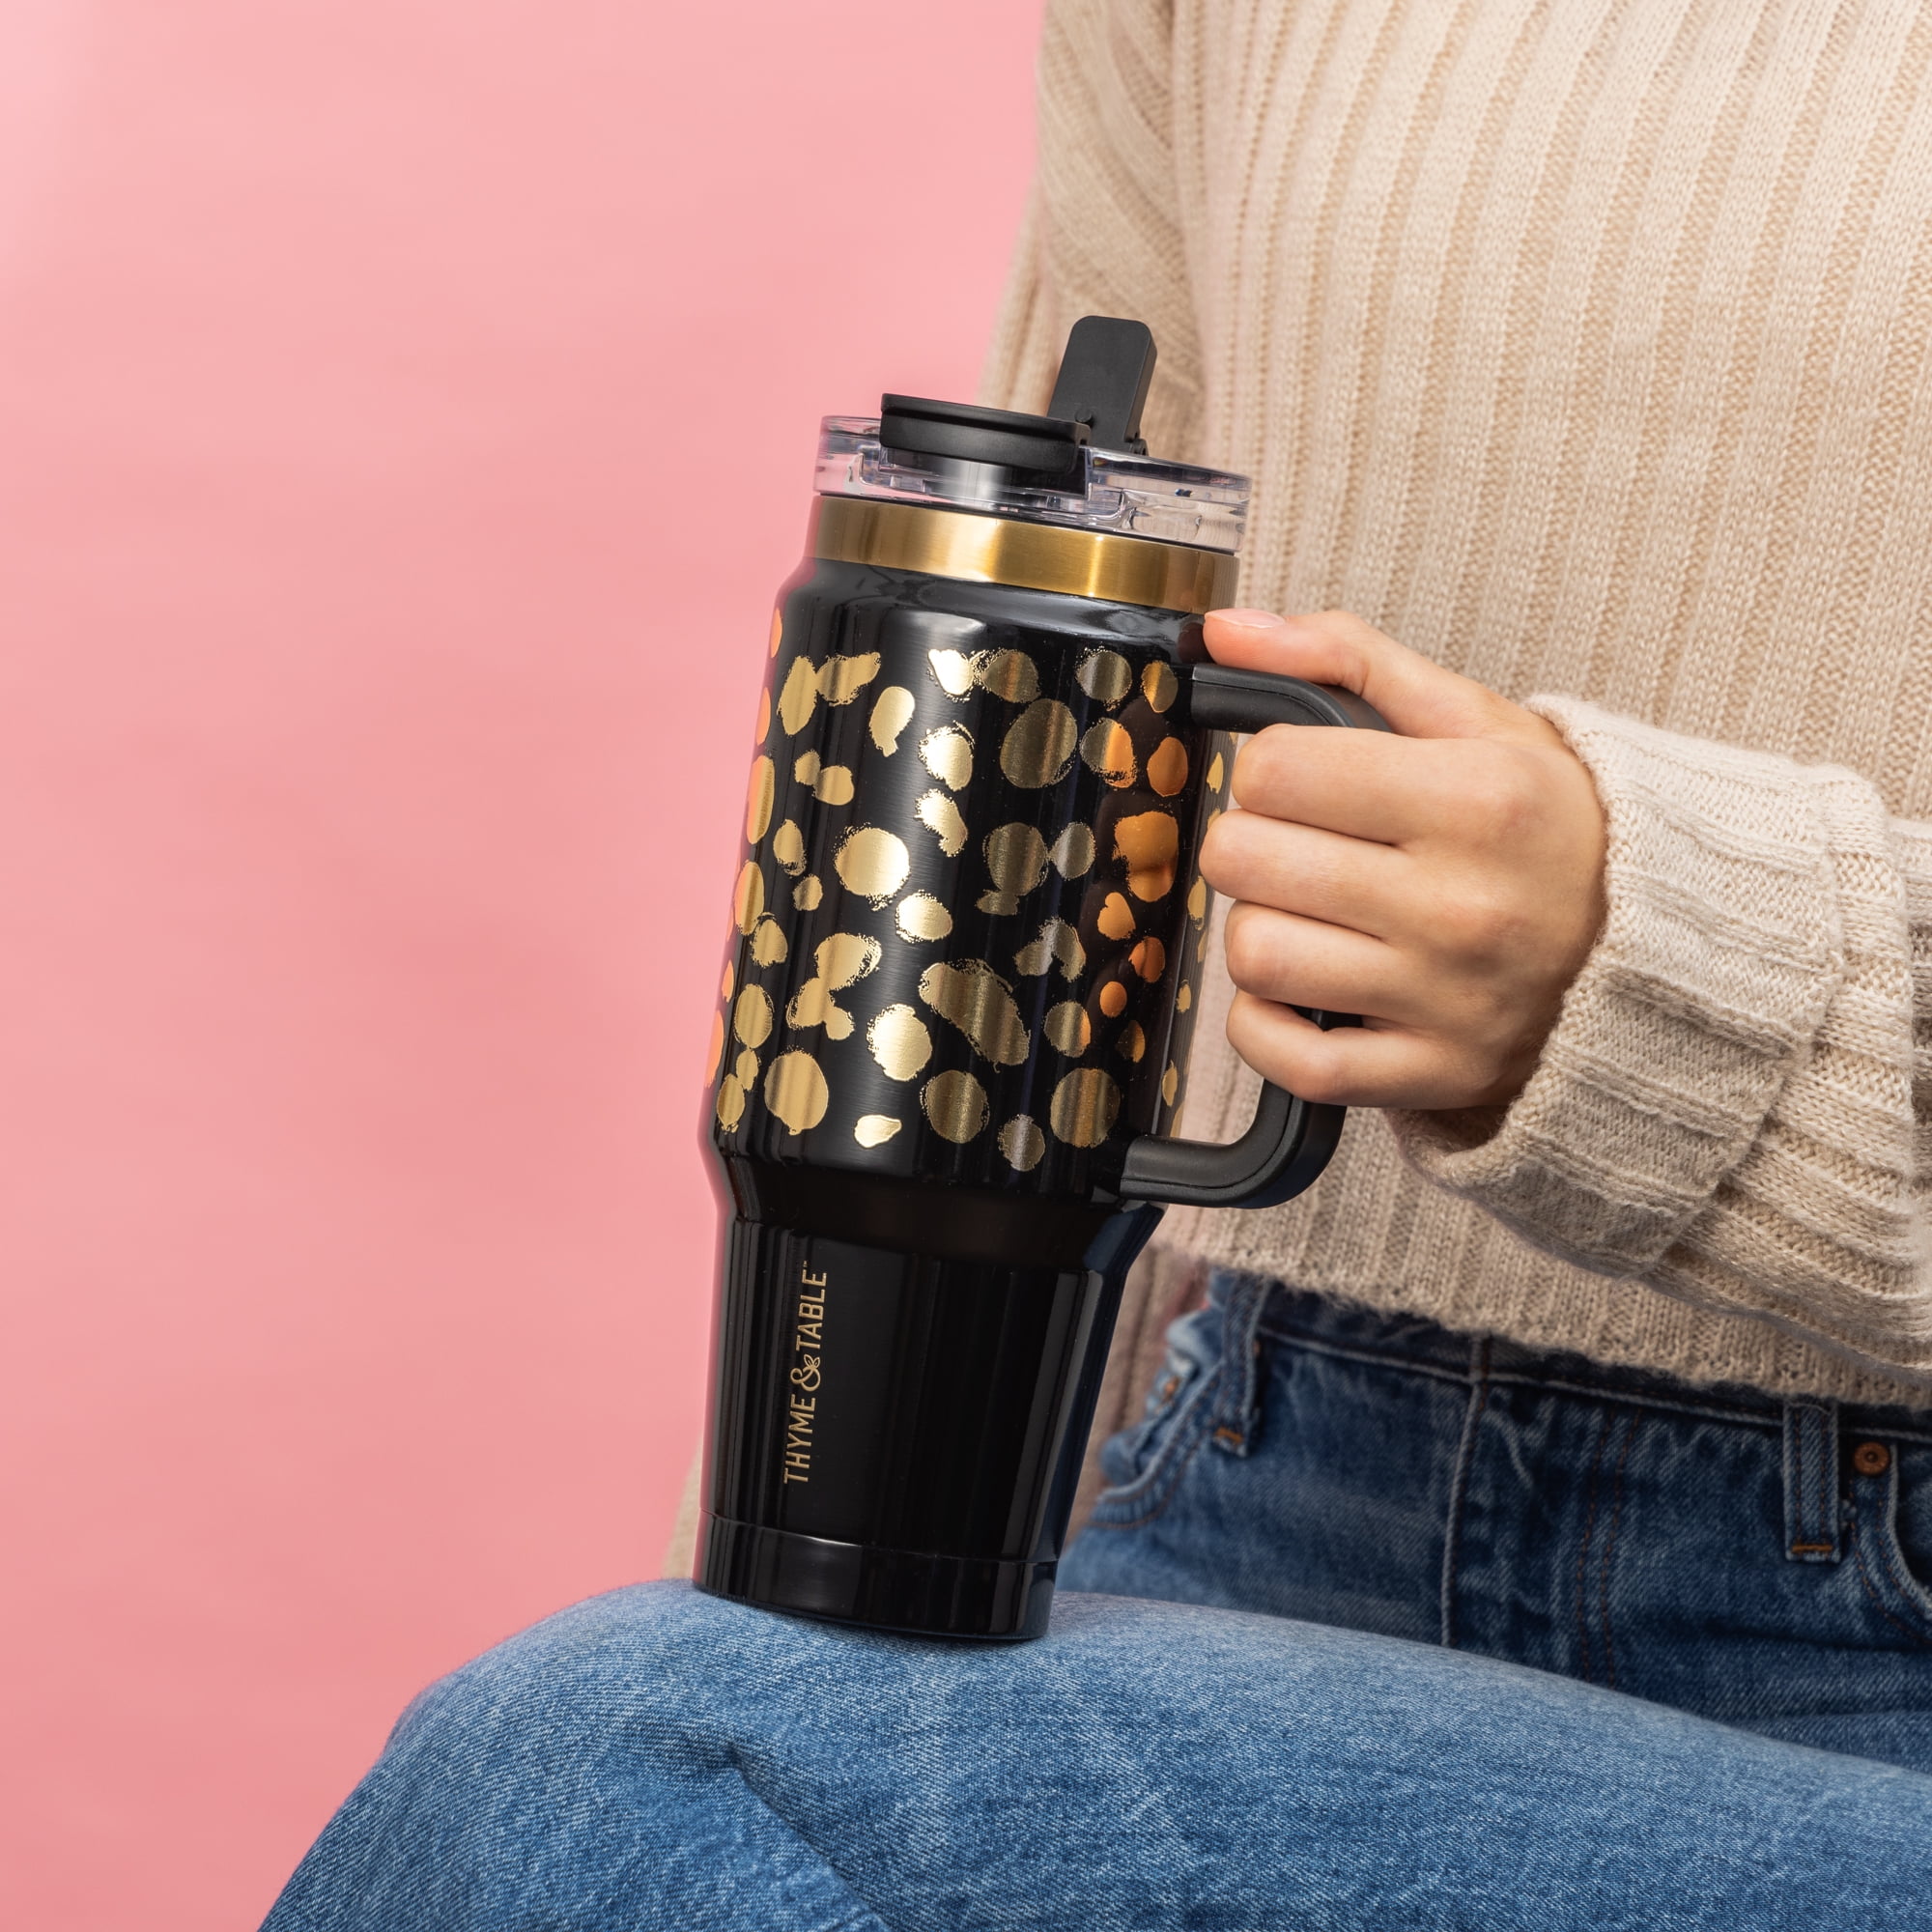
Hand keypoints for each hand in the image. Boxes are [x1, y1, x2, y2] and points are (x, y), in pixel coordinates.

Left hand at [1198, 609, 1607, 1111]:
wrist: (1660, 954)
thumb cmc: (1550, 828)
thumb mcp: (1473, 720)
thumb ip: (1345, 659)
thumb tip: (1226, 634)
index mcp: (1475, 799)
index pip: (1274, 770)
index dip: (1269, 768)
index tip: (1305, 781)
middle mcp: (1462, 904)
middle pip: (1245, 860)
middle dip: (1252, 843)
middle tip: (1299, 846)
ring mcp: (1446, 999)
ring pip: (1255, 954)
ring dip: (1260, 929)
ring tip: (1311, 915)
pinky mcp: (1431, 1073)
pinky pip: (1287, 1058)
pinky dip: (1265, 1025)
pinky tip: (1302, 988)